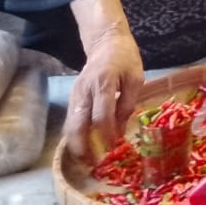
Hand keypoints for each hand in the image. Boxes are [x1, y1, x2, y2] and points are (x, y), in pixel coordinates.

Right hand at [65, 27, 142, 162]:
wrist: (106, 42)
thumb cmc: (125, 59)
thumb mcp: (136, 78)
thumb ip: (128, 103)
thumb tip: (119, 130)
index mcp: (104, 83)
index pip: (102, 115)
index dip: (106, 134)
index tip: (113, 147)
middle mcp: (85, 90)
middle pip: (77, 123)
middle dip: (83, 146)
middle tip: (92, 163)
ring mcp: (75, 94)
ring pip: (69, 124)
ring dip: (76, 144)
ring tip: (86, 160)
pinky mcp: (72, 97)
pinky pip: (70, 120)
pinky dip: (74, 135)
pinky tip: (82, 146)